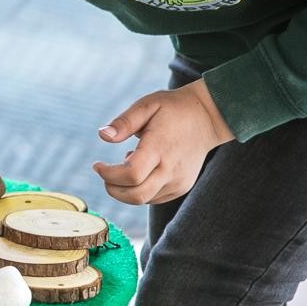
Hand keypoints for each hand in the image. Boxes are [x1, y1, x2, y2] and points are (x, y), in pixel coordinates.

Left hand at [93, 78, 234, 204]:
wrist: (208, 117)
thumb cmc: (174, 109)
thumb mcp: (147, 105)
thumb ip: (124, 122)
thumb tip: (103, 135)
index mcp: (160, 148)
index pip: (131, 175)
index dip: (109, 175)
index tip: (97, 165)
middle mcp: (171, 169)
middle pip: (136, 195)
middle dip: (112, 189)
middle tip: (105, 173)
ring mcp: (179, 181)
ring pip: (144, 200)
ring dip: (125, 189)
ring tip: (128, 164)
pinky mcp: (182, 187)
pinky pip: (154, 198)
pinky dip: (139, 190)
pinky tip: (142, 170)